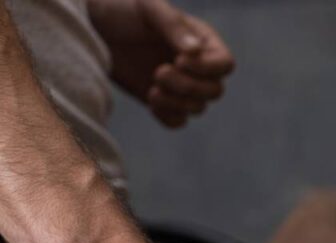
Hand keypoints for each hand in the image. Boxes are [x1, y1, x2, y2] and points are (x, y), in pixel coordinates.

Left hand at [88, 0, 234, 127]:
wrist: (93, 27)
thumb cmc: (123, 10)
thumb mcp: (148, 8)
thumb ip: (173, 26)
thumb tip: (195, 51)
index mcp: (203, 41)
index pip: (225, 65)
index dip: (208, 69)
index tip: (178, 60)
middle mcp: (198, 66)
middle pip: (214, 91)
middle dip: (188, 87)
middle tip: (159, 73)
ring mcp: (181, 86)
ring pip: (198, 108)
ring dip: (177, 103)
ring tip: (152, 89)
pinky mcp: (163, 101)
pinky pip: (178, 121)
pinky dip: (168, 116)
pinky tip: (150, 100)